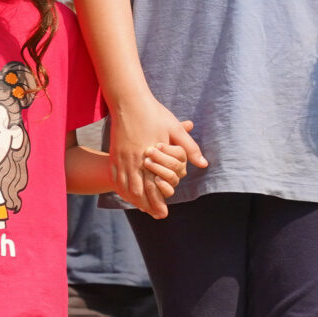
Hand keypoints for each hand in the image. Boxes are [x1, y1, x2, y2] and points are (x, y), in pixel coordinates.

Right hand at [108, 96, 204, 218]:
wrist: (128, 101)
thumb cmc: (154, 113)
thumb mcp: (174, 129)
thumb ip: (189, 147)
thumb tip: (203, 164)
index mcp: (148, 155)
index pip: (152, 185)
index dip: (157, 201)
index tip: (163, 213)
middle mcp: (132, 159)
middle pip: (137, 189)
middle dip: (145, 204)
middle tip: (153, 215)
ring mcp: (120, 156)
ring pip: (124, 185)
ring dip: (132, 198)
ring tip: (140, 208)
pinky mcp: (114, 153)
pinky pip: (115, 176)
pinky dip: (121, 187)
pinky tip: (125, 193)